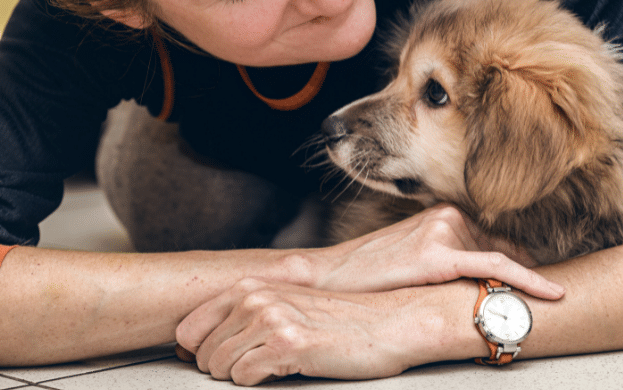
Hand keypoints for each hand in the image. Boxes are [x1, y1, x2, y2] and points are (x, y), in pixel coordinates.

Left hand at [176, 278, 483, 385]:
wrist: (389, 323)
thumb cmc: (340, 320)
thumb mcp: (288, 305)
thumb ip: (247, 315)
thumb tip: (202, 345)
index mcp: (252, 287)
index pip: (190, 326)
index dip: (195, 351)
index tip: (212, 362)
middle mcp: (257, 298)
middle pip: (202, 351)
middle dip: (219, 367)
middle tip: (251, 368)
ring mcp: (272, 318)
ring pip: (220, 365)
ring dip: (238, 376)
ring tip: (268, 369)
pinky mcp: (289, 343)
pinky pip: (245, 376)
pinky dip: (256, 382)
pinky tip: (282, 371)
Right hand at [311, 204, 562, 299]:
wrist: (333, 276)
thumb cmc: (372, 272)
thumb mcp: (414, 255)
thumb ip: (448, 256)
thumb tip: (481, 278)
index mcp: (443, 214)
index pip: (494, 240)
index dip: (520, 266)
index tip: (544, 285)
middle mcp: (448, 216)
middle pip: (501, 252)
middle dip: (517, 280)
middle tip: (545, 301)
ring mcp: (443, 231)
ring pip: (498, 264)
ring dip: (509, 288)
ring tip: (522, 307)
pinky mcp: (439, 254)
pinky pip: (495, 266)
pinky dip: (528, 280)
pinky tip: (553, 294)